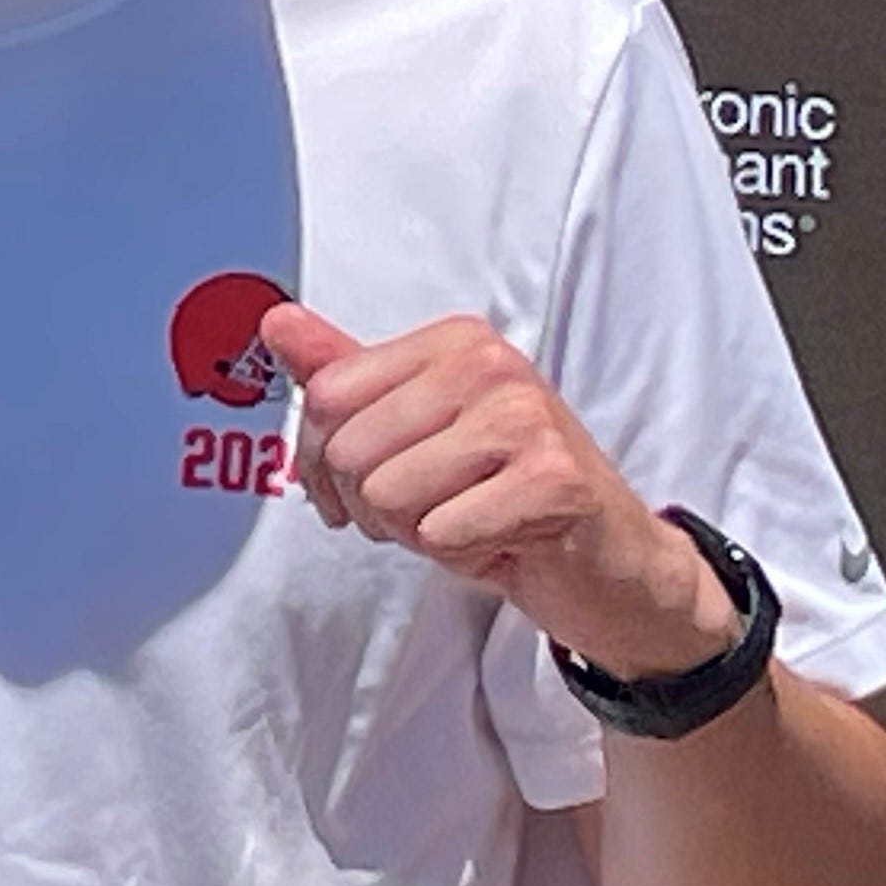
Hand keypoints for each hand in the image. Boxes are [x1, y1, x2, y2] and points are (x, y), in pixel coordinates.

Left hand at [260, 304, 737, 681]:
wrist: (608, 562)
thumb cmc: (507, 493)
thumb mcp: (418, 429)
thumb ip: (346, 376)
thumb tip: (277, 323)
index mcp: (454, 341)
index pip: (325, 396)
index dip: (322, 464)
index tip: (355, 489)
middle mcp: (490, 364)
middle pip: (350, 452)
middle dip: (373, 507)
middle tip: (430, 513)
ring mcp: (526, 418)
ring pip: (389, 496)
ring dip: (418, 534)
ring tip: (468, 521)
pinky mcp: (552, 481)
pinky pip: (441, 534)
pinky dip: (461, 556)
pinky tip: (500, 541)